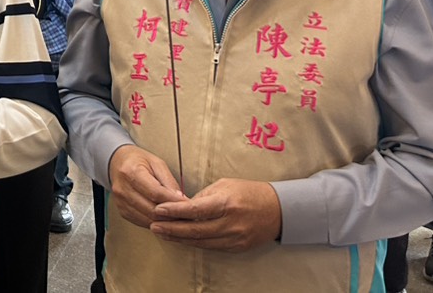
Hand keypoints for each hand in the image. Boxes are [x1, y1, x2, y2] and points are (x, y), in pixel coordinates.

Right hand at [108, 144, 185, 228]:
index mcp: (131, 172)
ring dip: (165, 222)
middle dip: (172, 215)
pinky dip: (156, 223)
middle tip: (187, 215)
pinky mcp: (122, 211)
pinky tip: (164, 218)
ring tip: (178, 217)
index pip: (156, 193)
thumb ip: (169, 181)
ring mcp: (121, 202)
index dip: (174, 201)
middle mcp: (123, 189)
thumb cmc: (137, 160)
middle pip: (152, 210)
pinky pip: (143, 223)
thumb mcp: (156, 163)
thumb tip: (180, 199)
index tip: (188, 204)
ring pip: (148, 220)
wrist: (117, 162)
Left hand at [150, 177, 281, 251]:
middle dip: (172, 229)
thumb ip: (203, 196)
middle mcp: (230, 223)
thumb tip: (183, 205)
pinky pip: (212, 246)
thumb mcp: (224, 185)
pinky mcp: (237, 247)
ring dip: (180, 238)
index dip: (174, 212)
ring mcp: (235, 237)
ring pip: (202, 242)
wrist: (278, 210)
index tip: (158, 210)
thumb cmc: (249, 192)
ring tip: (163, 233)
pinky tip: (182, 239)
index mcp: (226, 203)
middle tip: (154, 226)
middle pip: (195, 230)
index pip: (195, 210)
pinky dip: (195, 243)